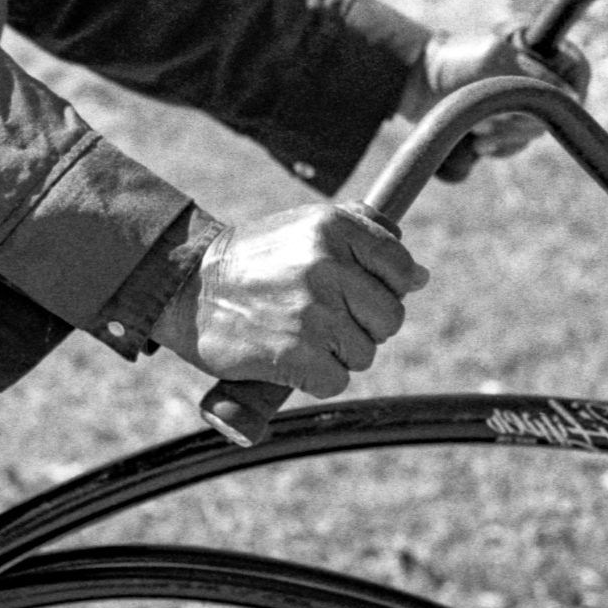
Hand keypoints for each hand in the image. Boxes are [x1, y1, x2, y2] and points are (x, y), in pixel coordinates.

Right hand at [158, 205, 427, 398]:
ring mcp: (313, 312)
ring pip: (365, 352)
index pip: (400, 267)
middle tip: (323, 317)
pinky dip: (316, 378)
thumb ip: (363, 238)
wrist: (188, 290)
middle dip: (363, 325)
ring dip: (337, 353)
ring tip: (298, 333)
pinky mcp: (298, 355)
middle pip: (390, 316)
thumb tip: (419, 278)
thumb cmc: (253, 260)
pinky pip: (337, 381)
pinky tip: (288, 357)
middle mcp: (326, 265)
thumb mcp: (303, 227)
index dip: (386, 287)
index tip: (357, 292)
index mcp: (332, 227)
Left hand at [405, 25, 586, 180]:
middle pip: (558, 110)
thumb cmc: (451, 61)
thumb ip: (533, 76)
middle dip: (521, 120)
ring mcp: (520, 100)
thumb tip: (572, 99)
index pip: (578, 70)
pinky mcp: (503, 123)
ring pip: (536, 131)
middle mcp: (535, 73)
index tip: (552, 108)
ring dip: (506, 135)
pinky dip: (498, 146)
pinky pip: (515, 145)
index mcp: (539, 47)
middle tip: (489, 119)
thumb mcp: (493, 60)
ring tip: (476, 128)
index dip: (570, 91)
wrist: (412, 84)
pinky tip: (475, 140)